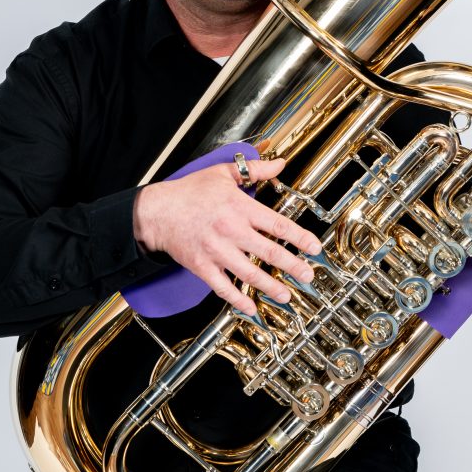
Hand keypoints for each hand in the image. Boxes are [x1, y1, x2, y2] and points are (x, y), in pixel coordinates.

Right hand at [132, 156, 321, 314]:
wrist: (157, 211)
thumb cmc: (190, 192)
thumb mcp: (223, 174)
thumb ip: (254, 170)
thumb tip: (278, 164)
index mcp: (239, 207)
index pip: (276, 224)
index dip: (299, 237)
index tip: (314, 247)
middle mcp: (230, 230)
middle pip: (268, 251)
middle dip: (292, 265)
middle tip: (308, 275)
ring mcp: (216, 250)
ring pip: (249, 272)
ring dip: (270, 286)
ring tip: (286, 295)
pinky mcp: (202, 266)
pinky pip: (223, 287)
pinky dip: (237, 299)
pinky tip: (251, 307)